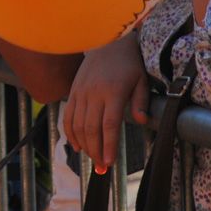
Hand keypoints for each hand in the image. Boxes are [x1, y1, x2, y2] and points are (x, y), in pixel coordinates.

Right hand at [63, 32, 147, 173]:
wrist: (107, 41)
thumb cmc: (128, 62)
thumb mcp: (141, 80)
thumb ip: (140, 102)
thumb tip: (142, 122)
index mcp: (112, 91)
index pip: (109, 124)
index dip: (108, 145)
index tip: (109, 163)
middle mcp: (94, 93)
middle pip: (91, 129)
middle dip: (96, 152)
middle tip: (101, 169)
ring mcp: (81, 92)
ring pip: (77, 125)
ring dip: (83, 145)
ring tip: (92, 159)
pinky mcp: (73, 90)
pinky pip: (68, 115)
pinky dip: (70, 133)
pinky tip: (76, 145)